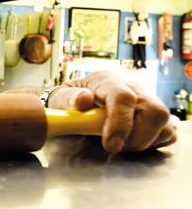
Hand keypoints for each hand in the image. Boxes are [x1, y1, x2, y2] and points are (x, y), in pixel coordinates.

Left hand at [48, 71, 175, 152]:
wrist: (70, 107)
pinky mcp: (153, 118)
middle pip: (154, 110)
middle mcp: (131, 88)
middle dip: (137, 136)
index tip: (111, 145)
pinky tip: (131, 141)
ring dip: (144, 141)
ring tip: (121, 143)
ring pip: (164, 122)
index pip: (123, 97)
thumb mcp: (59, 99)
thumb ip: (69, 98)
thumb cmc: (65, 103)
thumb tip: (83, 99)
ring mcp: (145, 102)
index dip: (120, 123)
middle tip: (115, 146)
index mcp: (105, 81)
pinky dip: (153, 142)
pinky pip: (167, 132)